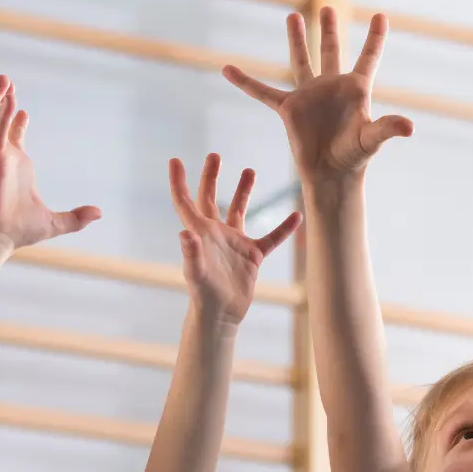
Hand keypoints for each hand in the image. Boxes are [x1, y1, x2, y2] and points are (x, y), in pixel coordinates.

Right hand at [0, 76, 100, 250]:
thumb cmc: (19, 231)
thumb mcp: (56, 222)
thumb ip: (77, 217)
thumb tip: (99, 213)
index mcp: (17, 168)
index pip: (14, 138)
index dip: (17, 123)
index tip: (23, 111)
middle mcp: (5, 159)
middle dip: (3, 102)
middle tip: (7, 82)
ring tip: (4, 79)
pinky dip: (1, 117)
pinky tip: (9, 102)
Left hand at [168, 153, 300, 324]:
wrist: (221, 316)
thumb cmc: (203, 296)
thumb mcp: (195, 274)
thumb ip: (191, 253)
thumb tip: (184, 233)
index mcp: (200, 233)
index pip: (186, 202)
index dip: (179, 182)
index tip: (175, 160)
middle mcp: (216, 234)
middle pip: (211, 198)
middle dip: (211, 177)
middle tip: (215, 155)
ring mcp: (235, 243)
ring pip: (239, 210)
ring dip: (244, 191)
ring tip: (250, 170)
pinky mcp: (252, 256)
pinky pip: (271, 238)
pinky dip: (284, 228)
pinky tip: (297, 215)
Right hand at [222, 9, 412, 184]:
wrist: (330, 175)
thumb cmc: (354, 157)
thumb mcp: (371, 139)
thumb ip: (387, 128)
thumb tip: (410, 127)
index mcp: (356, 89)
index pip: (369, 57)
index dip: (375, 37)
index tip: (382, 16)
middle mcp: (332, 87)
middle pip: (331, 51)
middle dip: (329, 30)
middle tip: (327, 9)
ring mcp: (309, 95)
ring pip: (301, 61)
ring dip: (297, 39)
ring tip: (293, 16)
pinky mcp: (288, 109)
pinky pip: (263, 92)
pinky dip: (246, 82)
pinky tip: (227, 69)